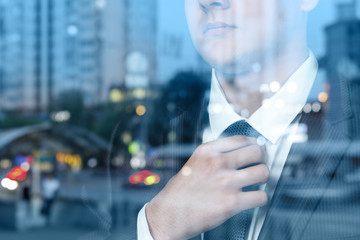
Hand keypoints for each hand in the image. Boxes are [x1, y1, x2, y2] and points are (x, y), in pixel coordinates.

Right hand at [146, 135, 269, 239]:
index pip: (240, 139)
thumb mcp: (192, 164)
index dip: (253, 143)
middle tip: (261, 163)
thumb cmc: (178, 192)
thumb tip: (234, 156)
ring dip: (264, 178)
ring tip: (259, 182)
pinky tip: (253, 199)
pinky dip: (260, 199)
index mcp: (206, 152)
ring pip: (263, 172)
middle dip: (262, 158)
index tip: (257, 147)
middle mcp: (217, 163)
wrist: (168, 215)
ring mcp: (226, 182)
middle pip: (256, 152)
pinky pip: (260, 197)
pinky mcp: (231, 202)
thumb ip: (212, 158)